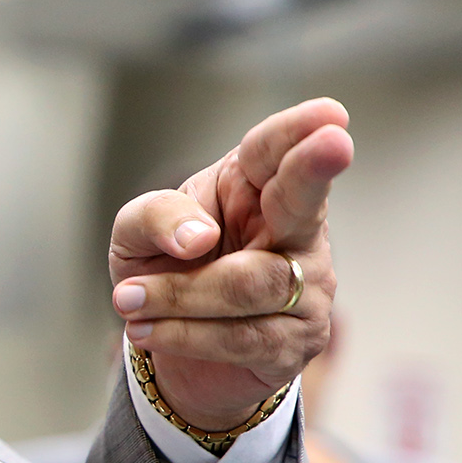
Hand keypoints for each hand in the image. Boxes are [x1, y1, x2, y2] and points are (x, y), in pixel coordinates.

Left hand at [108, 98, 353, 430]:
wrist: (172, 347)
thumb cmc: (165, 269)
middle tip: (335, 142)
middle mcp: (294, 229)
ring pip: (249, 285)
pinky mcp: (297, 343)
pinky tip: (145, 329)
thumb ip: (154, 218)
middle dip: (314, 170)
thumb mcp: (135, 235)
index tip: (330, 115)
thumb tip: (198, 237)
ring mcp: (307, 287)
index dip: (297, 132)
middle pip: (303, 200)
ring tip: (126, 300)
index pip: (273, 152)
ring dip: (178, 295)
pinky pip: (242, 338)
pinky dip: (183, 335)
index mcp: (253, 185)